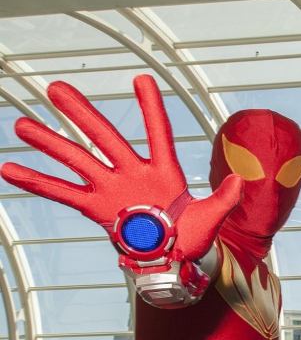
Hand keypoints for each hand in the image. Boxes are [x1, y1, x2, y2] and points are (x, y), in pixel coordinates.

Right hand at [1, 75, 241, 263]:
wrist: (175, 260)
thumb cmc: (195, 236)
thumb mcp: (212, 217)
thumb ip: (224, 199)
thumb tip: (239, 180)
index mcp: (164, 172)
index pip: (158, 134)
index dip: (151, 109)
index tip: (142, 79)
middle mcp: (133, 173)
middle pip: (106, 138)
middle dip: (82, 114)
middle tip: (57, 88)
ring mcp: (112, 189)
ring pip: (78, 161)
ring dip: (51, 144)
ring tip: (22, 125)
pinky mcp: (98, 209)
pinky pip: (65, 194)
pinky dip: (40, 183)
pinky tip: (10, 170)